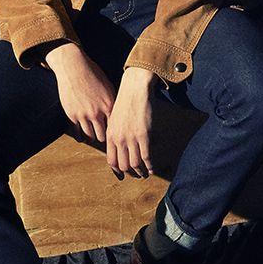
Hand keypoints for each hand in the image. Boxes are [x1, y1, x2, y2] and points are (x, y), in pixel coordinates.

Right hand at [44, 42, 116, 144]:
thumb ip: (111, 101)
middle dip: (104, 138)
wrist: (74, 68)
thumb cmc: (93, 74)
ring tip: (94, 138)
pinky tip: (82, 138)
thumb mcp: (107, 86)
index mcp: (109, 105)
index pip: (115, 126)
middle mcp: (97, 112)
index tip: (116, 136)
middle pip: (103, 135)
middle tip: (104, 141)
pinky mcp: (72, 115)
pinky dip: (80, 136)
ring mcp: (83, 115)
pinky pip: (77, 132)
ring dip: (92, 137)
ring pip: (90, 135)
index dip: (116, 133)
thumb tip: (117, 112)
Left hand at [105, 65, 154, 179]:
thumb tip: (120, 146)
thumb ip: (116, 133)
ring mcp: (131, 138)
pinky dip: (149, 166)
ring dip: (140, 172)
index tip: (124, 174)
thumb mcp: (115, 118)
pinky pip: (146, 157)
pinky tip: (152, 168)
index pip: (112, 161)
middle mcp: (119, 139)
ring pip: (135, 164)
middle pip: (123, 165)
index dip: (118, 170)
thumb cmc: (126, 100)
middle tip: (137, 175)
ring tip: (145, 174)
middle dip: (131, 174)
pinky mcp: (144, 135)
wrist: (135, 88)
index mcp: (111, 135)